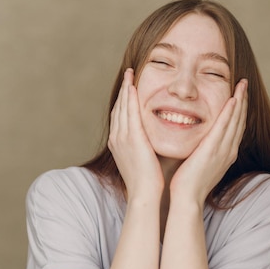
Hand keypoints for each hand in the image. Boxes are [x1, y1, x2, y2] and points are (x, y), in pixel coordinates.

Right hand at [108, 69, 163, 199]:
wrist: (145, 194)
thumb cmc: (149, 182)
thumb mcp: (143, 160)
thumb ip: (145, 147)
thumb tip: (153, 141)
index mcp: (119, 144)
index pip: (120, 116)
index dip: (124, 100)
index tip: (129, 87)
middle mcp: (116, 138)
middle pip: (119, 107)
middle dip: (123, 90)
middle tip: (128, 74)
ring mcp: (121, 137)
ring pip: (122, 106)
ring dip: (125, 88)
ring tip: (130, 73)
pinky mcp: (131, 138)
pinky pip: (129, 112)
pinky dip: (129, 98)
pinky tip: (132, 86)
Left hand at [169, 79, 247, 203]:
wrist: (186, 199)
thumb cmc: (187, 183)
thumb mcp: (199, 163)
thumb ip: (202, 150)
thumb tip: (198, 141)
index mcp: (226, 153)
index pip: (235, 127)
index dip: (239, 109)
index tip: (239, 94)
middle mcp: (229, 151)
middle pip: (239, 120)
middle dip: (243, 101)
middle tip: (244, 83)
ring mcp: (223, 151)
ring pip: (235, 120)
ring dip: (240, 101)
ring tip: (242, 84)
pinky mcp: (213, 150)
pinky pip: (224, 127)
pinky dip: (230, 112)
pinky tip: (233, 99)